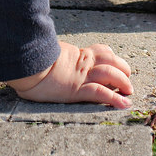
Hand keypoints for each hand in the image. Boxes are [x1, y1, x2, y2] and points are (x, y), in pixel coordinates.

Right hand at [7, 42, 132, 108]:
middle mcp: (82, 63)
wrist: (26, 65)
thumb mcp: (47, 55)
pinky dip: (115, 99)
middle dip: (123, 68)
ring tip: (130, 90)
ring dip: (123, 81)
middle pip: (110, 61)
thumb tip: (50, 56)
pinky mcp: (77, 90)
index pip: (100, 51)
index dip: (112, 57)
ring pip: (110, 74)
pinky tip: (124, 104)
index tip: (117, 62)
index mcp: (76, 54)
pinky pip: (101, 93)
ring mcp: (81, 76)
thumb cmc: (32, 62)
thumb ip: (55, 56)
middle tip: (128, 77)